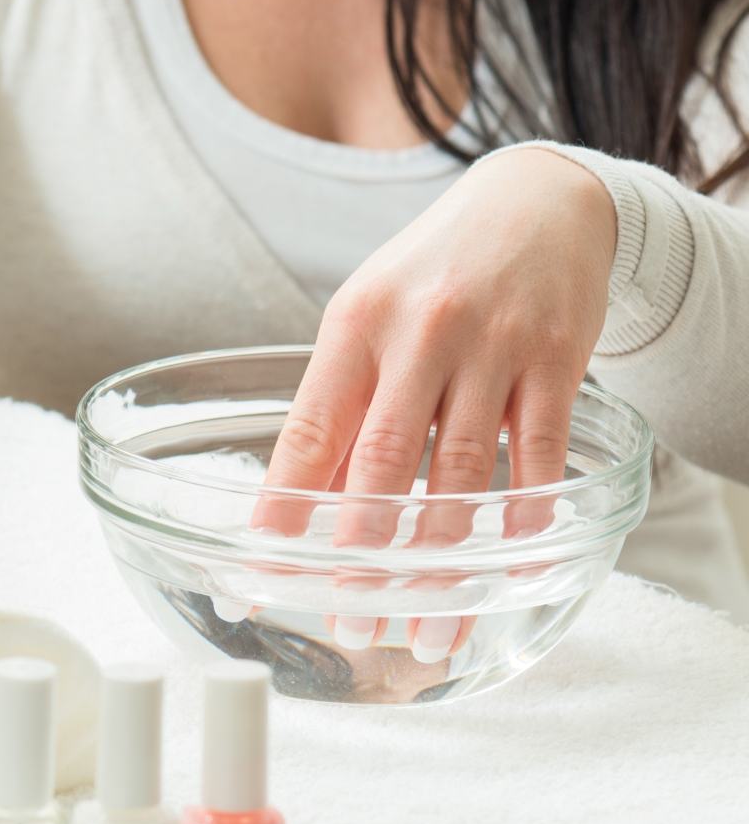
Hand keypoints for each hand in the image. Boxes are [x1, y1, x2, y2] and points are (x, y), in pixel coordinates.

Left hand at [253, 147, 613, 659]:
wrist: (538, 201)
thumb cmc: (433, 273)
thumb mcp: (370, 317)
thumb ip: (347, 402)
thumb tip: (309, 501)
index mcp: (354, 328)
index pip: (310, 432)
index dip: (286, 504)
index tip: (267, 563)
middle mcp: (418, 335)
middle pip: (383, 464)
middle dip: (363, 555)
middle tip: (352, 621)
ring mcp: (491, 347)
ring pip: (460, 472)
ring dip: (441, 558)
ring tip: (428, 622)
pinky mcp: (556, 359)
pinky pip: (536, 451)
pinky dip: (523, 512)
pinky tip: (507, 560)